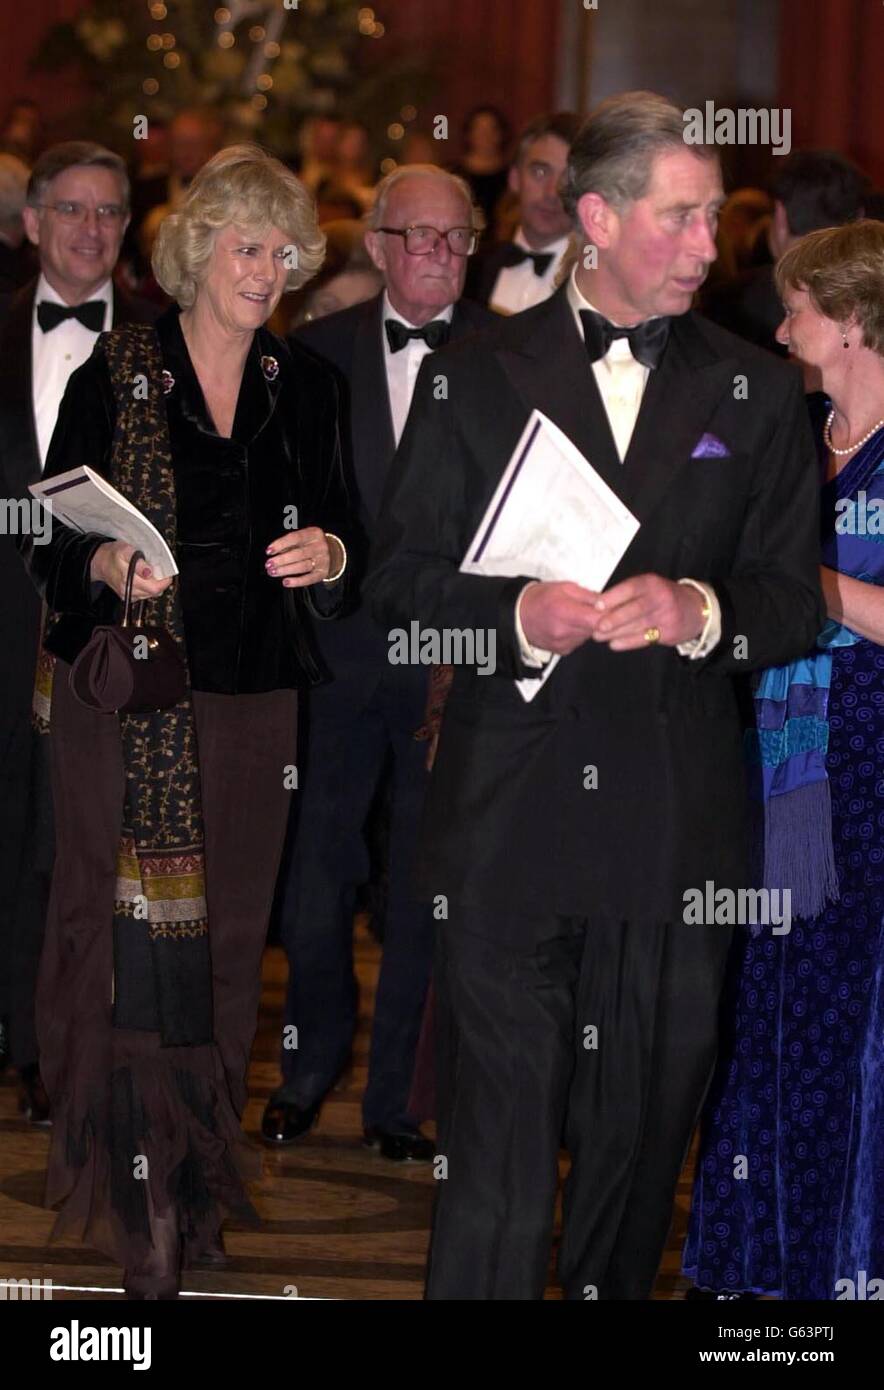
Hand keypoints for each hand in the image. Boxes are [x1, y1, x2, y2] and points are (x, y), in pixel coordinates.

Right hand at [90, 541, 172, 601]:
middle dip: (160, 582)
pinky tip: (143, 578)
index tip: (166, 572)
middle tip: (158, 570)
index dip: (164, 580)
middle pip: (154, 592)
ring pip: (150, 594)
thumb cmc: (113, 554)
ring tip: (149, 573)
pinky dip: (147, 587)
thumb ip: (139, 562)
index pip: (154, 587)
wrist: (100, 562)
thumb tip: (149, 572)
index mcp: (128, 579)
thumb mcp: (126, 550)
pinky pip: (144, 594)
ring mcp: (129, 595)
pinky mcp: (128, 597)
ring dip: (154, 584)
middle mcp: (129, 590)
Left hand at [265, 527, 336, 586]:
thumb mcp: (304, 537)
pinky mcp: (323, 573)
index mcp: (314, 534)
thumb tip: (273, 553)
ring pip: (303, 566)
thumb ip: (290, 543)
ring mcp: (323, 560)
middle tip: (269, 564)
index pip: (295, 538)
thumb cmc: (312, 544)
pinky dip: (297, 581)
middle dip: (281, 560)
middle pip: (298, 554)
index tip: (269, 551)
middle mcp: (320, 546)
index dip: (280, 544)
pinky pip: (309, 579)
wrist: (333, 552)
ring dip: (286, 570)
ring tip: (273, 572)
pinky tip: (286, 582)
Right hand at [519, 581, 602, 654]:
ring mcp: (563, 644)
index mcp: (565, 612)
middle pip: (596, 629)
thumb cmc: (538, 599)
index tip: (612, 608)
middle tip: (594, 609)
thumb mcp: (565, 587)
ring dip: (588, 627)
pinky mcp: (562, 650)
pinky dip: (579, 633)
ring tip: (577, 615)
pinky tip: (569, 625)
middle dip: (599, 619)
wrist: (517, 615)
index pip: (598, 620)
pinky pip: (579, 642)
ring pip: (588, 636)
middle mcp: (564, 632)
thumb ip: (588, 596)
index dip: (609, 614)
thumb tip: (606, 602)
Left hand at [591, 574, 705, 650]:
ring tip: (599, 637)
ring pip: (639, 625)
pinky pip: (646, 639)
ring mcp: (667, 616)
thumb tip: (597, 605)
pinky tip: (614, 644)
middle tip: (597, 626)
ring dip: (617, 632)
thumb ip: (627, 594)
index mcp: (652, 583)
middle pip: (636, 608)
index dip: (613, 596)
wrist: (696, 609)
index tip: (597, 605)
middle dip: (615, 618)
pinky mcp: (669, 632)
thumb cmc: (663, 597)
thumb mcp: (649, 588)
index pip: (631, 588)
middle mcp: (661, 598)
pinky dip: (628, 642)